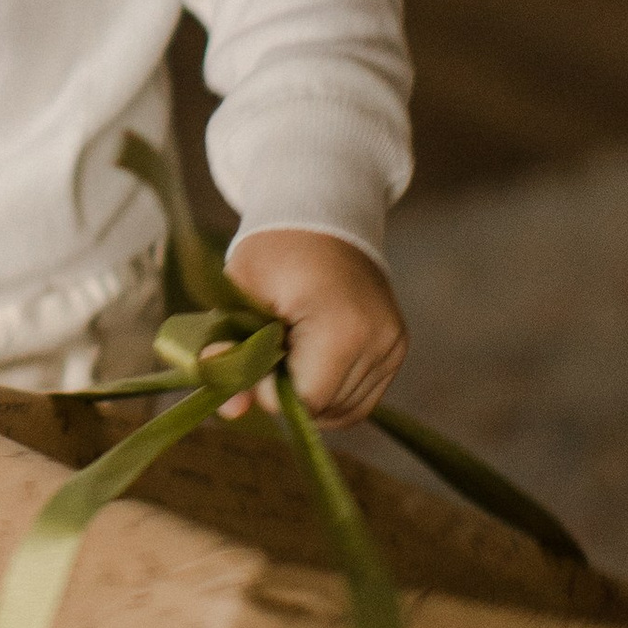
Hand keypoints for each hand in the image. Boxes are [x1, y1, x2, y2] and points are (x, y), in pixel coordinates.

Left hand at [219, 227, 407, 424]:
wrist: (321, 216)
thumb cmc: (274, 252)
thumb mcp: (240, 295)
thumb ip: (233, 353)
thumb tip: (230, 411)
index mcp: (341, 326)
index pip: (304, 399)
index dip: (270, 388)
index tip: (257, 351)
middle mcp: (378, 339)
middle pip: (325, 409)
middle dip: (289, 389)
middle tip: (273, 345)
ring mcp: (392, 344)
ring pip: (344, 410)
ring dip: (311, 394)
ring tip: (294, 347)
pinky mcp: (397, 347)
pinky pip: (361, 398)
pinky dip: (332, 392)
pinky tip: (312, 362)